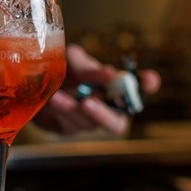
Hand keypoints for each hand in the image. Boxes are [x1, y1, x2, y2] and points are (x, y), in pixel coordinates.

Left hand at [34, 44, 160, 137]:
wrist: (41, 85)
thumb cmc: (66, 72)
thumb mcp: (73, 62)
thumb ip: (82, 63)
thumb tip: (92, 64)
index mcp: (117, 88)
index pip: (141, 88)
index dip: (148, 85)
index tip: (149, 79)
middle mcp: (109, 109)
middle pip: (116, 123)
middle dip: (103, 115)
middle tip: (88, 103)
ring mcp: (90, 122)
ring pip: (86, 124)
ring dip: (71, 110)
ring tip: (57, 97)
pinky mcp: (69, 128)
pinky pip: (67, 124)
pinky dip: (59, 111)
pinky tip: (51, 100)